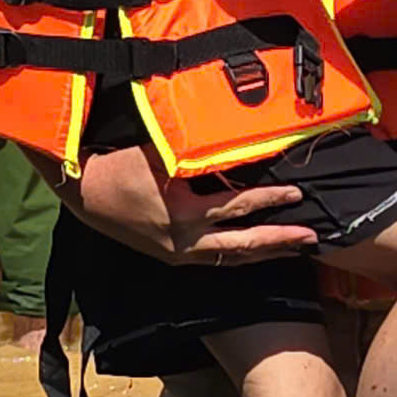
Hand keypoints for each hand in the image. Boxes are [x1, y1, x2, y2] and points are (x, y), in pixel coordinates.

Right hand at [69, 145, 316, 262]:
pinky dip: (240, 255)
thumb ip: (196, 151)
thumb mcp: (159, 153)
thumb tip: (234, 136)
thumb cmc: (120, 167)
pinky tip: (257, 252)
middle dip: (280, 241)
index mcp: (184, 215)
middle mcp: (185, 242)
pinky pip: (215, 259)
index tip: (298, 193)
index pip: (238, 208)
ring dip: (264, 253)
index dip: (270, 199)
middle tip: (311, 238)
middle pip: (243, 246)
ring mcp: (179, 255)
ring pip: (230, 259)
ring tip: (294, 249)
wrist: (84, 194)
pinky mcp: (172, 257)